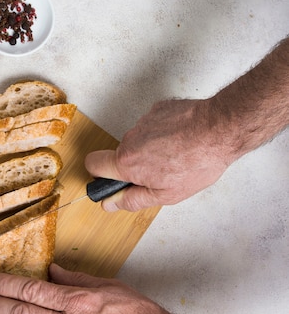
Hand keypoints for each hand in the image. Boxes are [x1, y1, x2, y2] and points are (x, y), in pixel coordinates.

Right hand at [85, 99, 234, 211]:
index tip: (113, 180)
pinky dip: (162, 133)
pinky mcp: (157, 109)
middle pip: (120, 154)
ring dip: (151, 148)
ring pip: (138, 140)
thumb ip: (132, 199)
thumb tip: (110, 204)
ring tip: (177, 155)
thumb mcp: (166, 194)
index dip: (99, 174)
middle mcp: (129, 139)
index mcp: (126, 163)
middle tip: (160, 172)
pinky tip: (181, 140)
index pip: (93, 164)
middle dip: (135, 164)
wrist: (221, 128)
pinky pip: (152, 125)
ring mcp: (143, 122)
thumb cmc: (197, 162)